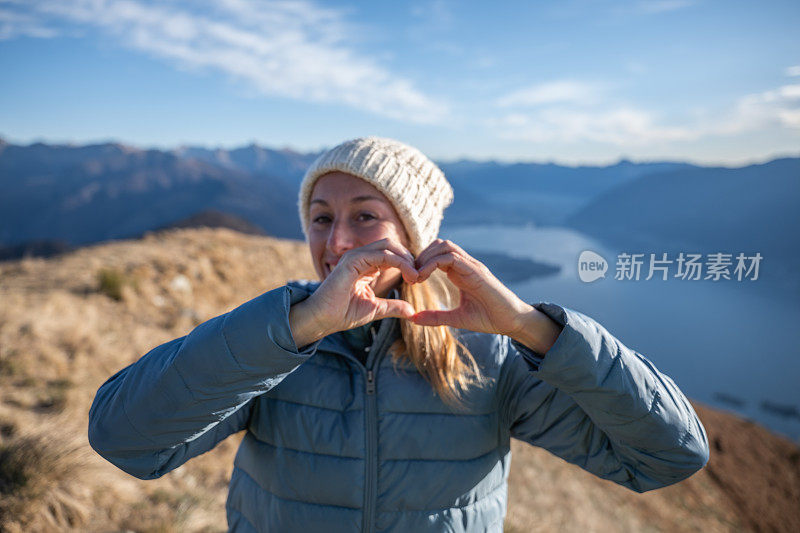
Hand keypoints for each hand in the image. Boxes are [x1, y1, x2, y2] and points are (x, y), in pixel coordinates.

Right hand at [289, 238, 418, 345]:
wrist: (322, 319)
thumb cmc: (343, 314)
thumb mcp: (375, 309)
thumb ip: (393, 306)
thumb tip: (412, 311)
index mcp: (365, 265)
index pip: (392, 254)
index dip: (407, 264)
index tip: (418, 279)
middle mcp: (361, 257)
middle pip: (392, 245)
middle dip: (409, 258)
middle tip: (420, 275)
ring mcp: (356, 256)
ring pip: (389, 246)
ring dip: (406, 259)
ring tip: (416, 276)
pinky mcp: (353, 260)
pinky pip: (382, 254)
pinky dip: (398, 262)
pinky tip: (408, 275)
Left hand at [410, 239, 533, 336]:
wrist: (512, 321)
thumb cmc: (489, 318)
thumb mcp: (456, 318)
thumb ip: (436, 317)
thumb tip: (413, 319)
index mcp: (460, 272)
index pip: (437, 254)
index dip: (420, 262)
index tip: (410, 279)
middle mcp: (465, 265)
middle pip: (439, 244)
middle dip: (420, 256)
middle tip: (410, 276)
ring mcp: (472, 266)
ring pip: (445, 246)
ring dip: (426, 257)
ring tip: (416, 276)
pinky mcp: (477, 271)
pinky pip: (452, 257)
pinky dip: (434, 263)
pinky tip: (424, 277)